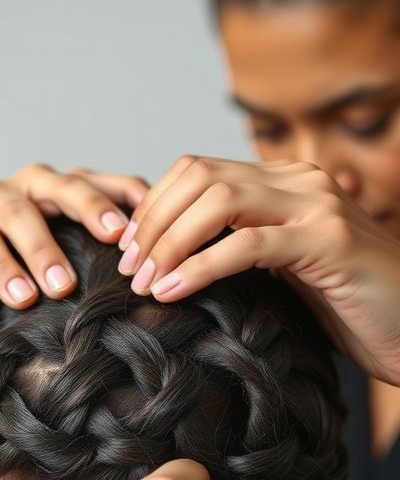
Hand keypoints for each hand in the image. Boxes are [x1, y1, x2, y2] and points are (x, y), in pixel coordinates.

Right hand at [0, 164, 147, 348]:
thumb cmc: (25, 272)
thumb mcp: (69, 263)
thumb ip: (105, 263)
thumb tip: (167, 283)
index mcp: (66, 191)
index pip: (106, 185)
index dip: (131, 199)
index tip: (159, 222)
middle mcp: (31, 187)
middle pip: (66, 187)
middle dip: (93, 209)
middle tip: (118, 237)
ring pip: (20, 213)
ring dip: (43, 249)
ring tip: (63, 286)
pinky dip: (3, 269)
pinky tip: (22, 298)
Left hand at [118, 156, 399, 385]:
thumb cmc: (351, 308)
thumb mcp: (288, 270)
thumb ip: (246, 249)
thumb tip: (177, 260)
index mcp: (286, 182)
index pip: (198, 171)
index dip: (154, 206)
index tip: (129, 251)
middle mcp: (300, 181)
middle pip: (199, 178)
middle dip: (153, 223)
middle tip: (128, 269)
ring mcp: (317, 206)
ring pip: (218, 202)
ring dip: (169, 243)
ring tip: (145, 282)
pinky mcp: (329, 242)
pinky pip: (247, 245)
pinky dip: (200, 267)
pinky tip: (172, 293)